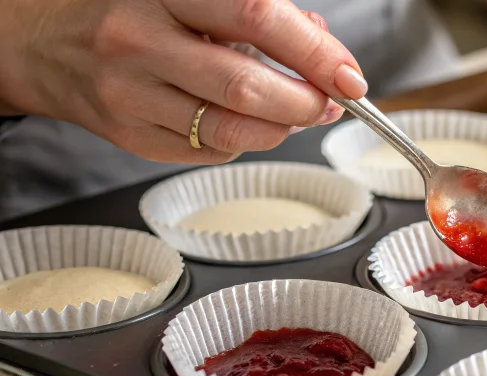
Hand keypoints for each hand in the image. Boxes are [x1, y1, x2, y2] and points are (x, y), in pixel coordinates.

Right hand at [0, 0, 367, 163]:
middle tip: (329, 100)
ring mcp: (130, 95)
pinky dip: (244, 140)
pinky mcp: (129, 136)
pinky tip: (248, 122)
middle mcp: (140, 41)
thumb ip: (251, 11)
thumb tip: (320, 46)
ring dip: (283, 128)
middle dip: (306, 101)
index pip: (256, 16)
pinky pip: (208, 153)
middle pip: (247, 85)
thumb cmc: (127, 8)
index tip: (350, 75)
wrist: (39, 39)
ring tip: (297, 112)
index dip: (315, 51)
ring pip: (231, 130)